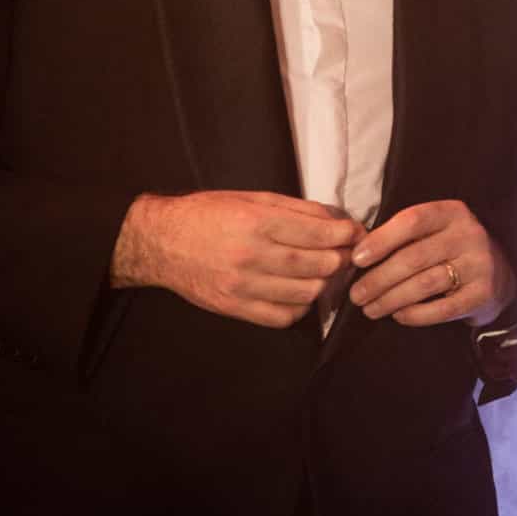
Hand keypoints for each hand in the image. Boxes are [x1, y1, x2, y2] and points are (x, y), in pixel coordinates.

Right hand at [111, 190, 358, 327]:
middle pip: (319, 266)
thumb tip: (339, 221)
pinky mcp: (234, 308)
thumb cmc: (209, 214)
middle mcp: (251, 255)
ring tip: (321, 272)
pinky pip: (283, 317)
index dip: (346, 235)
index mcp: (257, 222)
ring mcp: (242, 286)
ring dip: (323, 283)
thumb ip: (298, 210)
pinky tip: (297, 292)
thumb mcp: (253, 198)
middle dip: (340, 259)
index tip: (355, 234)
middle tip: (344, 253)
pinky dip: (299, 307)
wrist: (161, 242)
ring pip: (307, 293)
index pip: (320, 234)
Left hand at [348, 199, 516, 327]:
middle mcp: (469, 235)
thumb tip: (357, 256)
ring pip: (425, 284)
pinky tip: (398, 316)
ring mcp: (479, 265)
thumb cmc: (450, 249)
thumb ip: (403, 236)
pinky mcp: (482, 294)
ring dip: (390, 299)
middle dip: (378, 279)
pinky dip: (415, 314)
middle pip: (414, 257)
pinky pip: (441, 309)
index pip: (412, 221)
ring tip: (370, 309)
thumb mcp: (434, 231)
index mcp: (453, 213)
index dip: (381, 240)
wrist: (499, 274)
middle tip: (356, 295)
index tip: (356, 259)